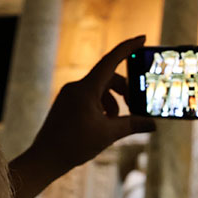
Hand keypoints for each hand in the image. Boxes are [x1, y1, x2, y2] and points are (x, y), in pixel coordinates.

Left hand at [10, 36, 153, 197]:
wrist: (45, 158)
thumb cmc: (74, 145)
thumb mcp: (108, 134)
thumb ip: (132, 125)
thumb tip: (153, 124)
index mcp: (86, 89)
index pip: (111, 60)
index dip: (128, 47)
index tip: (142, 38)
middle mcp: (76, 87)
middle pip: (108, 77)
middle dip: (123, 89)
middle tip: (133, 104)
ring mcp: (70, 94)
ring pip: (99, 88)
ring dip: (112, 100)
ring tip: (116, 120)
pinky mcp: (66, 103)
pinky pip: (89, 96)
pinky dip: (101, 105)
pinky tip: (104, 123)